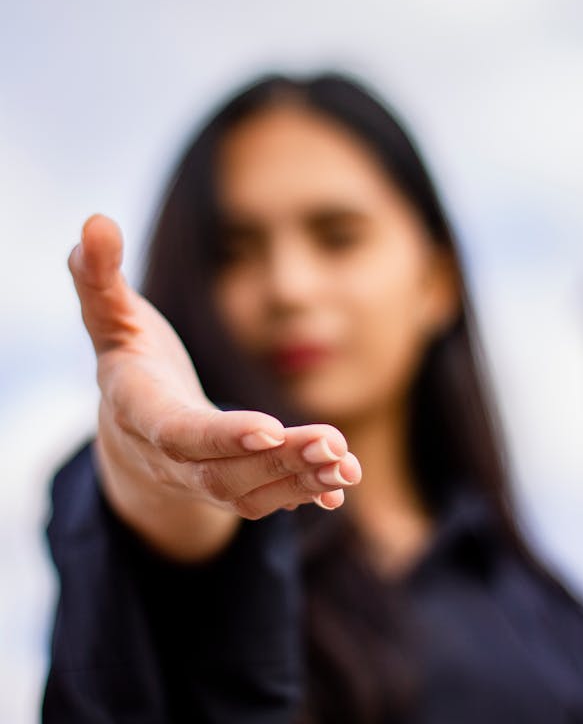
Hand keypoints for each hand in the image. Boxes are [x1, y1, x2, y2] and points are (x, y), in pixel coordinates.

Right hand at [69, 214, 360, 559]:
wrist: (130, 432)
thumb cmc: (128, 360)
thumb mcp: (111, 317)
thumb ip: (99, 277)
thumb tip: (94, 222)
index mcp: (137, 409)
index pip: (177, 431)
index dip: (220, 434)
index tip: (270, 428)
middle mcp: (165, 456)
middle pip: (220, 470)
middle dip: (276, 461)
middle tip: (332, 443)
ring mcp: (196, 479)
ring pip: (247, 491)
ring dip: (299, 480)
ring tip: (346, 464)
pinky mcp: (226, 488)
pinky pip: (263, 500)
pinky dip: (303, 493)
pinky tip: (341, 484)